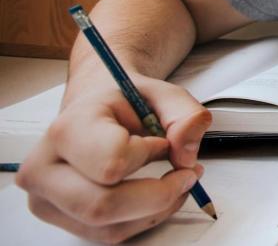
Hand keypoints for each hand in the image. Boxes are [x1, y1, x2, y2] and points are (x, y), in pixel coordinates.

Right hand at [16, 75, 210, 242]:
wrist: (94, 109)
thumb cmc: (122, 103)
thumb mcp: (160, 93)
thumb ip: (184, 114)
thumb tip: (187, 154)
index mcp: (67, 129)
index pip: (111, 162)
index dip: (149, 154)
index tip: (162, 141)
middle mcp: (44, 168)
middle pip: (103, 206)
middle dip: (159, 195)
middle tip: (187, 175)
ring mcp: (46, 200)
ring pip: (108, 228)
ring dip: (155, 210)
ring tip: (175, 182)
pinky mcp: (61, 220)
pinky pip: (108, 235)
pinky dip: (143, 219)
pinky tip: (155, 196)